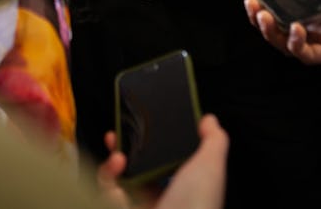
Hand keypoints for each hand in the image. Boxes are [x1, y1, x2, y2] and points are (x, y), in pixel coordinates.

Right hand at [97, 116, 228, 208]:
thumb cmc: (197, 205)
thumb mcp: (211, 166)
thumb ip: (214, 140)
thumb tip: (210, 120)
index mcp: (181, 185)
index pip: (160, 159)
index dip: (147, 141)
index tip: (138, 125)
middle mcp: (159, 198)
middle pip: (132, 167)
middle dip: (120, 148)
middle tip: (113, 136)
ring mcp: (138, 208)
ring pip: (114, 182)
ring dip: (110, 167)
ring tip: (118, 160)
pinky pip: (106, 198)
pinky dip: (108, 186)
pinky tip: (117, 189)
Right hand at [244, 0, 320, 63]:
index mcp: (313, 3)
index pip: (279, 7)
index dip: (261, 3)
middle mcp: (314, 22)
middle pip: (275, 28)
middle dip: (257, 18)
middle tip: (251, 4)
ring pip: (285, 44)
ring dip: (269, 32)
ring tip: (263, 15)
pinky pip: (306, 55)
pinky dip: (295, 44)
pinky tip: (295, 28)